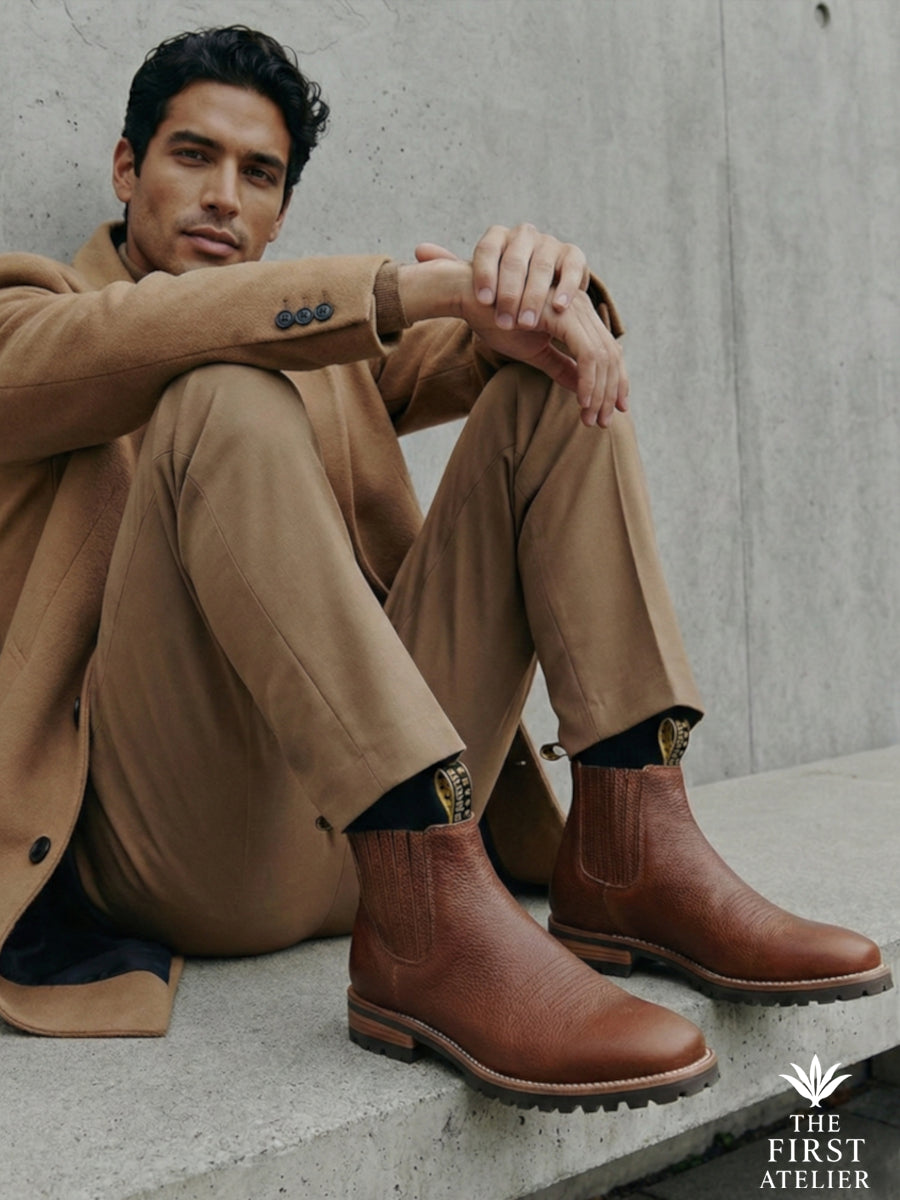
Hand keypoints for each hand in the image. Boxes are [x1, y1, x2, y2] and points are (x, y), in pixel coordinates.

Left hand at [418, 223, 588, 328]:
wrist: (539, 294)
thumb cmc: (504, 292)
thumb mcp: (479, 281)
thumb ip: (453, 267)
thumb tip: (419, 250)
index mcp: (498, 238)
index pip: (488, 246)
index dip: (485, 271)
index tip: (482, 300)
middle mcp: (524, 235)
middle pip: (516, 258)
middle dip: (510, 292)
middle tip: (505, 322)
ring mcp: (550, 243)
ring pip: (544, 262)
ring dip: (535, 294)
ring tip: (528, 323)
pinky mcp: (574, 255)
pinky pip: (573, 265)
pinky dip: (567, 285)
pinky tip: (558, 307)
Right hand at [458, 284, 628, 428]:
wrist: (471, 298)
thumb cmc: (497, 321)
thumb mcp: (535, 351)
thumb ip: (562, 367)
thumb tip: (583, 388)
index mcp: (578, 314)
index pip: (609, 351)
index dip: (616, 382)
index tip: (614, 411)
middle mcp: (582, 307)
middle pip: (611, 355)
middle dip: (611, 393)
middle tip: (603, 423)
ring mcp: (574, 308)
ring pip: (603, 357)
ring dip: (599, 392)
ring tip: (590, 418)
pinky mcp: (563, 316)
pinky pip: (587, 353)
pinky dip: (588, 380)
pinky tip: (582, 402)